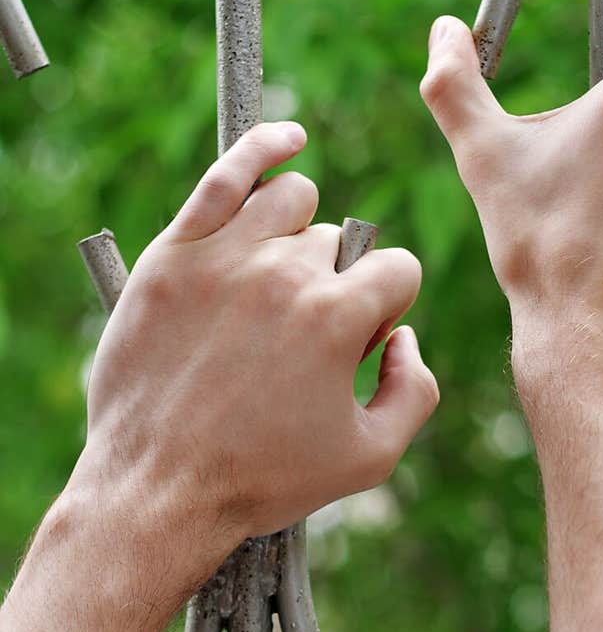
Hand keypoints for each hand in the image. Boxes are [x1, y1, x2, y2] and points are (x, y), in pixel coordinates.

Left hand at [78, 122, 437, 578]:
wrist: (159, 490)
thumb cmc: (262, 480)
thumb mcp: (370, 459)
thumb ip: (414, 390)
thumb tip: (403, 336)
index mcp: (337, 317)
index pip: (397, 271)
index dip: (386, 307)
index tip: (357, 344)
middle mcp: (284, 273)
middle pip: (338, 244)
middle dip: (335, 285)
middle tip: (299, 342)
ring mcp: (223, 256)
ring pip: (292, 200)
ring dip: (300, 231)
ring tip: (280, 276)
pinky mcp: (172, 255)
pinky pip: (225, 174)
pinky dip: (264, 149)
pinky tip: (286, 142)